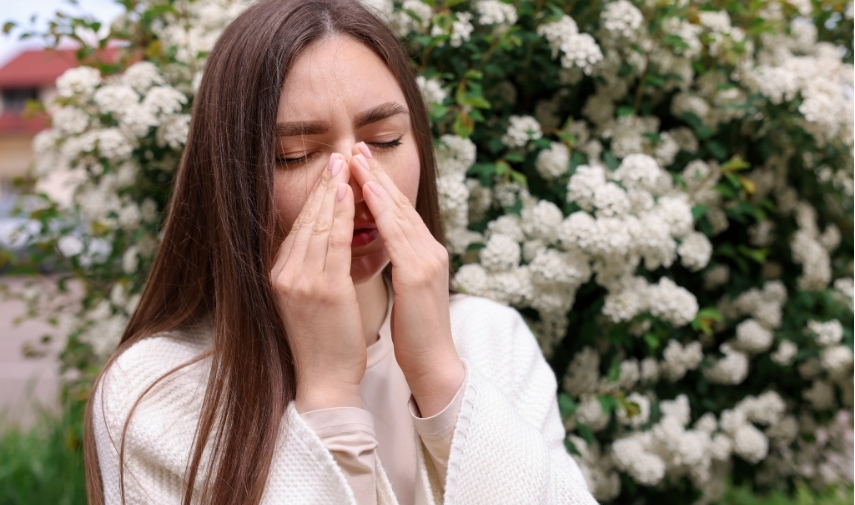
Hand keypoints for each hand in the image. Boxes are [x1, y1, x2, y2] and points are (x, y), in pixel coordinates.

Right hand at [270, 153, 366, 412]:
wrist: (324, 379)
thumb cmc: (323, 341)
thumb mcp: (306, 300)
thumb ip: (308, 269)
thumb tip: (321, 241)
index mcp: (279, 274)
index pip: (297, 226)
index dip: (314, 197)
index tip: (328, 172)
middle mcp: (283, 273)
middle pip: (304, 219)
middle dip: (322, 185)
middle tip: (337, 155)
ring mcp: (300, 280)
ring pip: (317, 224)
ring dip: (332, 191)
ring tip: (344, 164)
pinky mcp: (321, 289)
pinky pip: (332, 242)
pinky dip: (340, 214)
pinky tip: (349, 193)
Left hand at [349, 142, 464, 417]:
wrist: (434, 364)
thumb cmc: (415, 333)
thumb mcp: (405, 289)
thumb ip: (397, 263)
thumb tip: (380, 245)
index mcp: (424, 254)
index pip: (399, 212)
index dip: (380, 185)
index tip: (359, 162)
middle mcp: (429, 250)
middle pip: (400, 204)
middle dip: (377, 173)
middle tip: (356, 146)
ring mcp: (427, 260)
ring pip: (399, 212)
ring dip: (376, 182)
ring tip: (357, 158)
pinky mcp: (418, 274)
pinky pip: (397, 233)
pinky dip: (382, 209)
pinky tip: (367, 191)